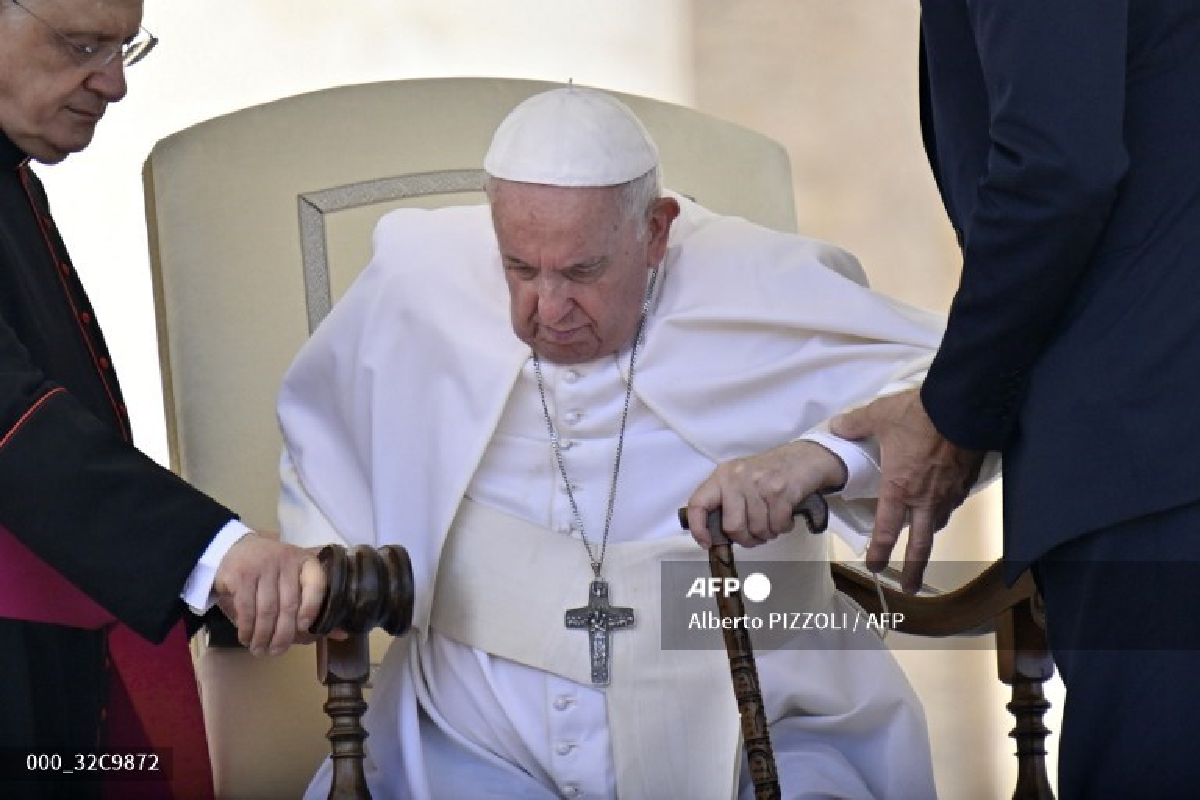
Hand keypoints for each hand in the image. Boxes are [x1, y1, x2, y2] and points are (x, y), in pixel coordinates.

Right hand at [213, 532, 326, 655]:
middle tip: (276, 652)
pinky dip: (247, 628)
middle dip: (283, 634)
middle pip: (289, 605)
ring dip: (263, 635)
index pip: (315, 584)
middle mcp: (286, 560)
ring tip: (259, 650)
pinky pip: (246, 608)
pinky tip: (246, 638)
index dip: (312, 608)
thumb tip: (341, 635)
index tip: (304, 628)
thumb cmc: (272, 573)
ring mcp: (262, 566)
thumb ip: (315, 608)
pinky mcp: (241, 574)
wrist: (237, 549)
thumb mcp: (295, 582)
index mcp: (306, 562)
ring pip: (267, 610)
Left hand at [685, 440, 845, 548]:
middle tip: (756, 536)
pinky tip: (785, 518)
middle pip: (732, 526)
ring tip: (773, 523)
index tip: (707, 543)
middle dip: (746, 539)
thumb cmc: (770, 473)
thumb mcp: (741, 480)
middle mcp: (736, 477)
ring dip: (768, 533)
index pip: (698, 503)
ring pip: (757, 529)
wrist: (806, 458)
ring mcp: (759, 482)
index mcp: (722, 476)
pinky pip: (777, 524)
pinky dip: (783, 528)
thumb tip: (716, 536)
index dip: (698, 528)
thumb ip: (727, 502)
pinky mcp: (780, 490)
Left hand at [831, 389, 983, 592]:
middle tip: (909, 587)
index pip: (886, 530)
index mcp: (899, 488)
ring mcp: (949, 493)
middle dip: (913, 569)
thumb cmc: (919, 414)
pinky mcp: (967, 482)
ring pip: (938, 523)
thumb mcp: (879, 416)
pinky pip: (953, 504)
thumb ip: (856, 425)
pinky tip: (943, 506)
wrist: (964, 405)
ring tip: (923, 542)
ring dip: (929, 535)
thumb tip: (838, 427)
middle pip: (920, 544)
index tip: (875, 566)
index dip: (879, 552)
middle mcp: (925, 498)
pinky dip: (945, 510)